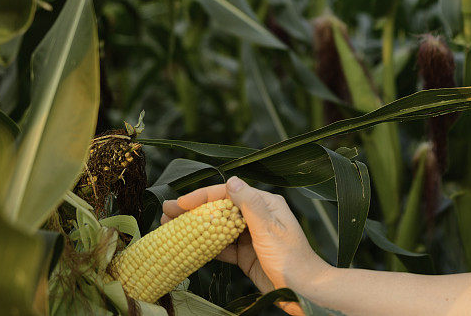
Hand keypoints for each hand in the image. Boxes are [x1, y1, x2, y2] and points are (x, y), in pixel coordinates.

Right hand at [161, 176, 331, 315]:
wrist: (302, 290)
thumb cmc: (290, 258)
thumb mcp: (268, 228)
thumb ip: (250, 204)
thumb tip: (233, 180)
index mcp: (265, 204)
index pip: (229, 193)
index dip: (203, 196)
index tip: (181, 202)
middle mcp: (257, 216)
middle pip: (220, 209)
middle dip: (194, 210)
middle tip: (167, 212)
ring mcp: (250, 236)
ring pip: (218, 228)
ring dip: (196, 227)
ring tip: (170, 226)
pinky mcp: (246, 255)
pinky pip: (222, 247)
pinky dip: (206, 246)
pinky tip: (188, 245)